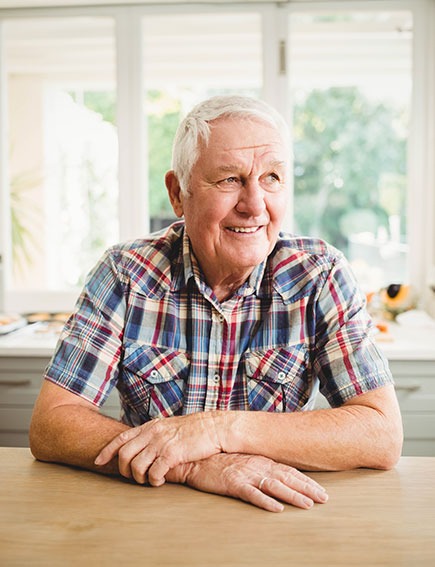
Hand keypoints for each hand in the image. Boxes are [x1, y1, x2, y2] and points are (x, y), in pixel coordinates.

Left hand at [94, 413, 222, 485]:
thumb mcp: (169, 426)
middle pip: (124, 455)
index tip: (98, 461)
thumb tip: (142, 443)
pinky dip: (153, 481)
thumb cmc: (194, 429)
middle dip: (124, 470)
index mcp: (151, 426)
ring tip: (148, 480)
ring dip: (139, 478)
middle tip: (133, 477)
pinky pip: (153, 473)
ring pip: (136, 466)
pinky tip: (160, 481)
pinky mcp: (172, 454)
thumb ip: (154, 433)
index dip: (107, 451)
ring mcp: (161, 443)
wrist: (214, 427)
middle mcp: (153, 433)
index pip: (121, 438)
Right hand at [166, 453, 327, 512]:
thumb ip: (261, 468)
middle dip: (307, 488)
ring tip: (307, 505)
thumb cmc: (220, 461)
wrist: (196, 458)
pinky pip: (251, 493)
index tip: (321, 491)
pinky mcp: (232, 483)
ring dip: (292, 495)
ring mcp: (245, 474)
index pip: (289, 471)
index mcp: (261, 461)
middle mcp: (257, 466)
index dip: (306, 481)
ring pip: (274, 486)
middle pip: (287, 478)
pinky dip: (265, 501)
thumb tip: (279, 477)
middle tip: (324, 499)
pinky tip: (276, 508)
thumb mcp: (245, 462)